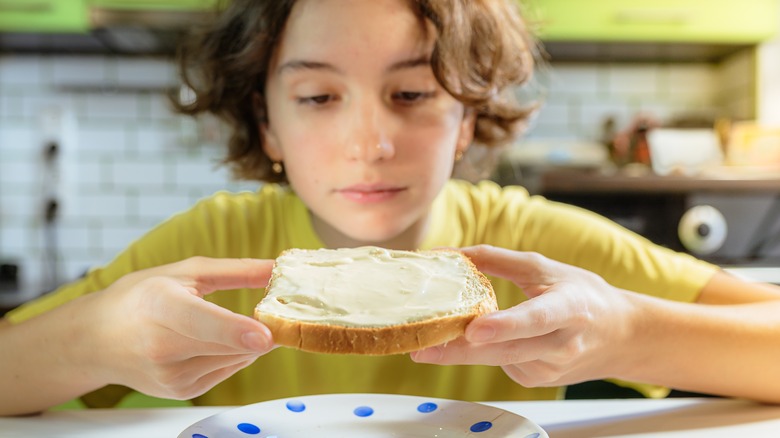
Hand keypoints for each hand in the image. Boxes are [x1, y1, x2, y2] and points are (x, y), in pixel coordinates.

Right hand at [79, 257, 274, 399]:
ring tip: (235, 323)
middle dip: (260, 329)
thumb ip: (235, 271)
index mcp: (159, 306)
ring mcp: (170, 375)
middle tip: (276, 311)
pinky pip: (228, 369)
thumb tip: (277, 268)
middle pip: (229, 344)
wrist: (96, 340)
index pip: (201, 322)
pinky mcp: (181, 391)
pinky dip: (233, 353)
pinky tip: (214, 340)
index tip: (265, 335)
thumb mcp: (185, 272)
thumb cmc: (139, 298)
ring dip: (247, 341)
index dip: (235, 330)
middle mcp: (161, 346)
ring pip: (235, 358)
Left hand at [410, 245, 638, 387]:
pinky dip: (484, 352)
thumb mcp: (543, 267)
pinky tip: (482, 340)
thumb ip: (494, 259)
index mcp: (569, 308)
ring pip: (498, 361)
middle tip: (422, 349)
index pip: (535, 319)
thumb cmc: (581, 295)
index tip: (475, 330)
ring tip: (428, 345)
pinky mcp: (538, 381)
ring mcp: (551, 368)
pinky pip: (501, 365)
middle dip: (461, 352)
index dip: (505, 325)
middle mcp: (562, 344)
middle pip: (507, 351)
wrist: (621, 335)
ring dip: (461, 354)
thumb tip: (446, 253)